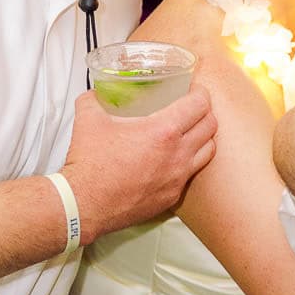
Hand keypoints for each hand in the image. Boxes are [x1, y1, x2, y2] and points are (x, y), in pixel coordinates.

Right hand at [60, 88, 216, 242]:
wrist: (84, 204)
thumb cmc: (89, 164)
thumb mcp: (88, 120)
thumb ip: (94, 100)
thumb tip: (95, 94)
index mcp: (163, 131)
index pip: (200, 105)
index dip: (200, 93)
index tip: (194, 90)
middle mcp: (178, 155)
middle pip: (211, 126)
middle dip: (204, 113)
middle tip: (192, 109)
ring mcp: (177, 178)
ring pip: (208, 152)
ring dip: (202, 138)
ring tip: (189, 133)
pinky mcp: (171, 197)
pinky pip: (190, 175)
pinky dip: (188, 163)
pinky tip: (173, 160)